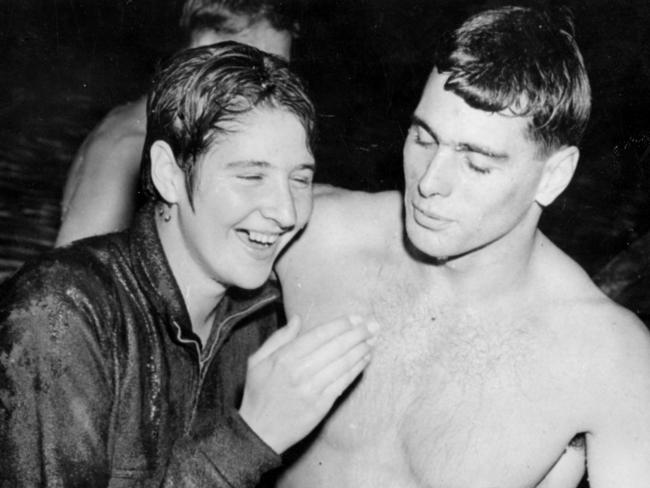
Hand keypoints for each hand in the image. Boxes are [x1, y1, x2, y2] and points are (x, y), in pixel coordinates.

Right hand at [239, 314, 378, 453]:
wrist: (259, 432)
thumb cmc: (258, 393)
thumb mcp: (257, 361)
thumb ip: (279, 338)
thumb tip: (297, 319)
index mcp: (284, 358)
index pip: (319, 335)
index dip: (340, 325)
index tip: (355, 318)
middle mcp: (299, 372)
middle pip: (336, 347)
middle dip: (357, 334)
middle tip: (373, 325)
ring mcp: (312, 390)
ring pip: (343, 364)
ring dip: (361, 350)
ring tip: (374, 340)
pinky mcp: (321, 405)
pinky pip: (343, 382)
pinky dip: (357, 369)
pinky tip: (366, 359)